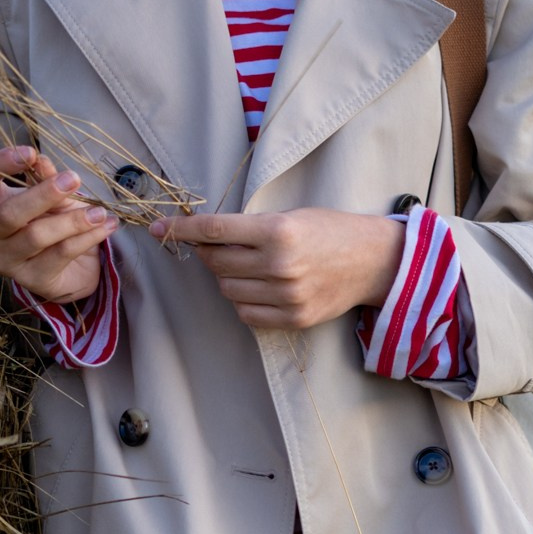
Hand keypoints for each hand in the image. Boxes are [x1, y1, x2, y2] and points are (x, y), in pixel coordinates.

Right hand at [0, 146, 118, 303]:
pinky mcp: (30, 279)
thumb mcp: (50, 195)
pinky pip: (60, 254)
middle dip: (43, 195)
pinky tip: (105, 226)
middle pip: (9, 213)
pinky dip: (86, 238)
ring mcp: (5, 260)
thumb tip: (41, 161)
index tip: (30, 152)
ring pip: (36, 236)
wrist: (69, 266)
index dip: (0, 163)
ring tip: (99, 212)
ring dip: (72, 221)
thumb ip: (44, 178)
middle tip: (73, 179)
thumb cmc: (51, 221)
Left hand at [150, 209, 404, 329]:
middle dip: (208, 252)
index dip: (180, 229)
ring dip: (226, 277)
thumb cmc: (329, 229)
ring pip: (227, 289)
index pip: (214, 230)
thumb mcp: (290, 215)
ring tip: (248, 266)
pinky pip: (246, 314)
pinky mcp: (294, 318)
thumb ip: (248, 227)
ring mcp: (287, 295)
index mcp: (277, 230)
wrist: (374, 261)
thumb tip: (201, 236)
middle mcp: (280, 264)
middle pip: (216, 261)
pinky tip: (257, 287)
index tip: (158, 228)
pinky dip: (242, 300)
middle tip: (219, 245)